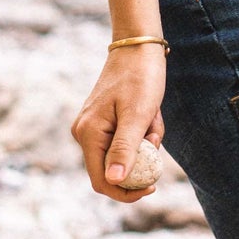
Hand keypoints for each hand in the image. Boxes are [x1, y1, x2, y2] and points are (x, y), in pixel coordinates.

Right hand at [71, 45, 166, 199]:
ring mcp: (92, 128)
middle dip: (140, 159)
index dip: (126, 191)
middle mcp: (83, 133)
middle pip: (114, 168)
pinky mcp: (103, 122)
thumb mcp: (137, 115)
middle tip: (155, 135)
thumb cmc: (140, 78)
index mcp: (88, 134)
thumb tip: (113, 181)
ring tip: (153, 115)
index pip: (102, 180)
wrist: (138, 47)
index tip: (152, 187)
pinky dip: (143, 132)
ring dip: (145, 142)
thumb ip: (125, 148)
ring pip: (124, 153)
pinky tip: (150, 112)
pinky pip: (126, 140)